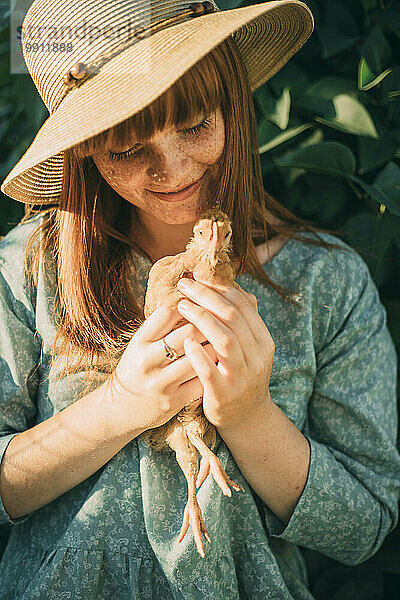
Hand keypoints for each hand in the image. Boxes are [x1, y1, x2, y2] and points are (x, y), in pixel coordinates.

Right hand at [105, 303, 217, 435]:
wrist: (121, 407)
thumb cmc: (139, 366)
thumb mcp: (142, 342)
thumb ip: (164, 324)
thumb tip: (195, 296)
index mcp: (139, 340)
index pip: (168, 312)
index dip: (191, 303)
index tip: (203, 302)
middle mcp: (148, 360)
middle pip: (187, 333)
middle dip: (209, 324)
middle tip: (223, 319)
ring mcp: (161, 382)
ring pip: (198, 358)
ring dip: (216, 347)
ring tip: (226, 340)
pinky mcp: (174, 401)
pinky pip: (201, 382)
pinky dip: (214, 370)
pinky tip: (222, 363)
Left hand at [176, 275, 274, 431]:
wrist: (246, 417)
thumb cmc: (241, 374)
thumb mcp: (250, 348)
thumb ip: (244, 320)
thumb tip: (236, 286)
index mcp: (263, 341)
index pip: (244, 305)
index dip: (220, 287)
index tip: (198, 276)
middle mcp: (257, 357)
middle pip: (233, 318)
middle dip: (207, 296)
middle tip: (185, 285)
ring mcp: (242, 376)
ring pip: (225, 340)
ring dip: (201, 319)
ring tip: (181, 306)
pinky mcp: (224, 394)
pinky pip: (210, 371)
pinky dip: (198, 354)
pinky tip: (184, 340)